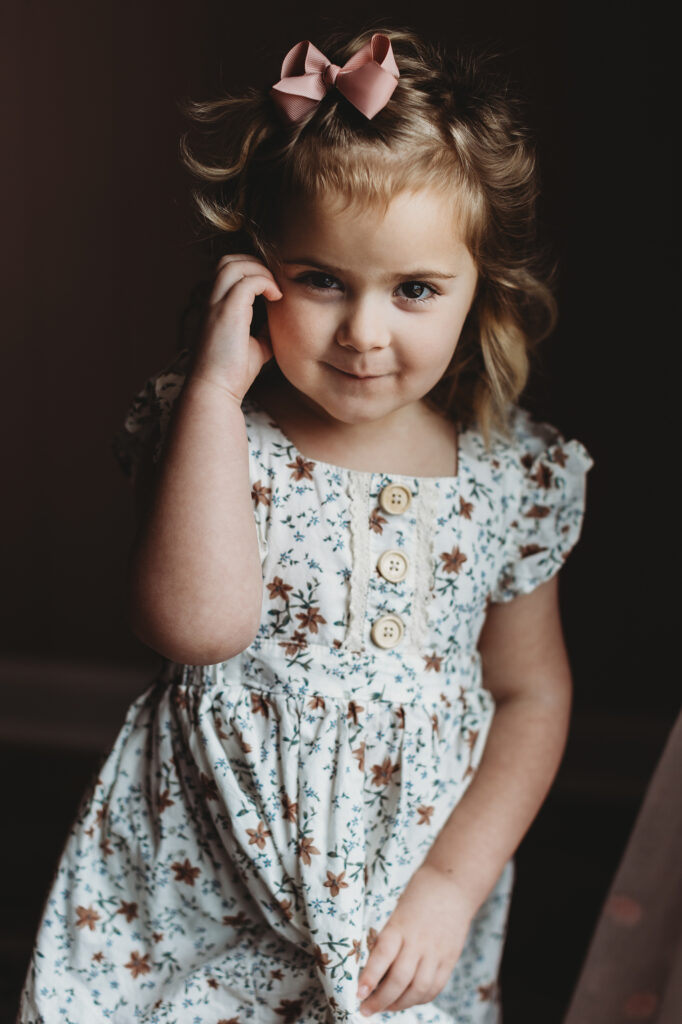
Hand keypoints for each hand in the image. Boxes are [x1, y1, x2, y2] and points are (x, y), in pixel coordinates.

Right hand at [189, 254, 282, 402]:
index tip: (271, 288)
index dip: (250, 271)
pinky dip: (265, 282)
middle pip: (227, 260)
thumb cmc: (233, 373)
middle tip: (274, 284)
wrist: (216, 390)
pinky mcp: (227, 312)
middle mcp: (212, 301)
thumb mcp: (255, 346)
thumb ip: (264, 330)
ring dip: (259, 270)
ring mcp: (217, 305)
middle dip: (254, 264)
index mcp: (215, 307)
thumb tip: (280, 322)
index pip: (227, 272)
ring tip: (275, 290)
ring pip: (233, 264)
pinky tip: (277, 298)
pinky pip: (247, 281)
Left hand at [357, 864, 475, 1015]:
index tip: (358, 993)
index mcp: (401, 925)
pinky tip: (408, 1000)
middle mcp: (419, 941)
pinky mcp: (450, 959)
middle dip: (380, 1000)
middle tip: (366, 1009)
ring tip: (385, 1007)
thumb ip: (389, 939)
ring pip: (418, 989)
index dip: (370, 977)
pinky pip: (435, 987)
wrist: (453, 884)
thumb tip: (374, 970)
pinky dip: (420, 998)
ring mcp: (437, 952)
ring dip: (399, 1004)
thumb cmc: (419, 895)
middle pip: (400, 979)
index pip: (383, 956)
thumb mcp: (397, 912)